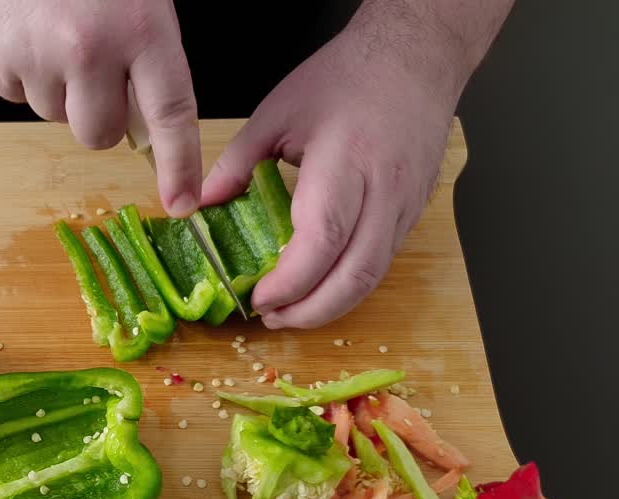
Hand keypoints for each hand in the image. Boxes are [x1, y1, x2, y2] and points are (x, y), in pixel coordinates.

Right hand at [0, 0, 202, 216]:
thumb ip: (149, 56)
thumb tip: (145, 129)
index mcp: (138, 26)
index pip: (169, 114)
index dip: (178, 164)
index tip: (182, 202)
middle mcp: (85, 48)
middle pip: (99, 133)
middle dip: (100, 113)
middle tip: (97, 67)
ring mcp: (30, 56)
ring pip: (54, 114)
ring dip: (60, 88)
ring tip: (56, 31)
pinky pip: (15, 93)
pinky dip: (23, 71)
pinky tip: (26, 29)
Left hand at [201, 6, 483, 328]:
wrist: (415, 58)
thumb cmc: (346, 79)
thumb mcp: (277, 113)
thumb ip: (237, 163)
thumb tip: (203, 206)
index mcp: (345, 163)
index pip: (322, 239)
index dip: (290, 281)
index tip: (257, 298)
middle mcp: (383, 191)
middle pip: (355, 274)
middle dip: (311, 310)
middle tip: (271, 319)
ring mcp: (404, 206)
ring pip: (374, 276)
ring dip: (331, 306)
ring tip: (290, 312)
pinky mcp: (412, 213)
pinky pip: (382, 261)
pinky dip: (349, 284)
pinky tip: (319, 287)